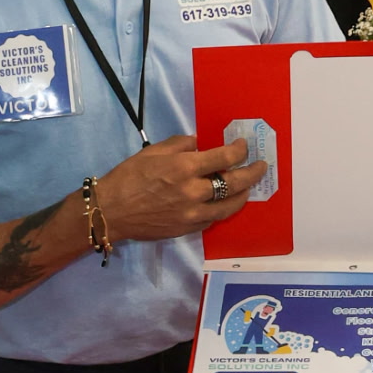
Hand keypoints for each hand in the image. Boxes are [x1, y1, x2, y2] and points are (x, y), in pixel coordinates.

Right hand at [96, 135, 265, 242]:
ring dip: (243, 195)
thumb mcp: (153, 151)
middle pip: (234, 182)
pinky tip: (224, 204)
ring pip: (229, 205)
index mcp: (184, 167)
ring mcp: (192, 213)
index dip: (239, 150)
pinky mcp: (187, 228)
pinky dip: (221, 210)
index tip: (243, 146)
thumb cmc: (128, 177)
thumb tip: (200, 144)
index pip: (224, 157)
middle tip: (261, 167)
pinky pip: (212, 218)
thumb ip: (180, 145)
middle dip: (252, 173)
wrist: (112, 211)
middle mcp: (193, 191)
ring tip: (248, 188)